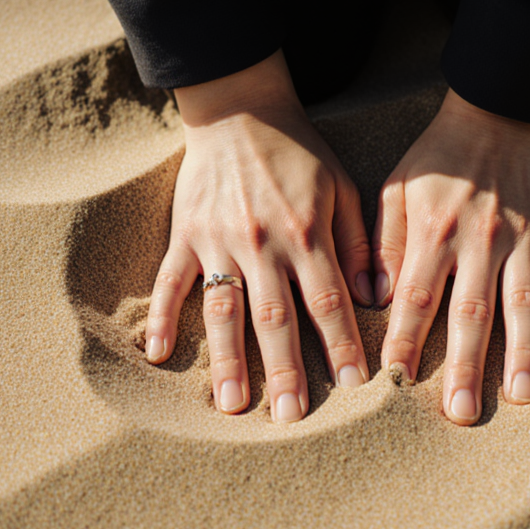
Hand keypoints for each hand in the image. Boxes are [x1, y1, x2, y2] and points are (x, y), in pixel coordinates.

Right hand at [145, 51, 373, 422]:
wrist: (240, 111)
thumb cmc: (299, 155)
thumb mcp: (343, 188)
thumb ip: (358, 245)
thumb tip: (372, 299)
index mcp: (306, 233)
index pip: (327, 302)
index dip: (340, 345)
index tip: (352, 387)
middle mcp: (262, 243)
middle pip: (274, 317)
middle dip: (285, 369)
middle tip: (290, 416)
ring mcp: (218, 241)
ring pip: (222, 309)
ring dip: (227, 359)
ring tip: (232, 404)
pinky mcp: (185, 236)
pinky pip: (169, 281)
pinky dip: (162, 316)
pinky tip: (157, 354)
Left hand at [373, 89, 529, 424]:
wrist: (499, 108)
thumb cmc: (439, 155)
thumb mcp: (396, 188)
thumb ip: (383, 243)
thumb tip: (372, 297)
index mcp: (433, 233)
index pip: (415, 299)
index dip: (404, 340)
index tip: (396, 381)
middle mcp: (478, 242)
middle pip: (471, 314)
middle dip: (464, 366)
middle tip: (461, 412)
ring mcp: (522, 238)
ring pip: (523, 302)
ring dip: (522, 351)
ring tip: (520, 396)